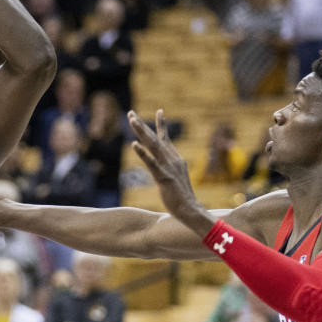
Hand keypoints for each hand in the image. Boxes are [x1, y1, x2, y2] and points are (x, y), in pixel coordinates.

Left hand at [128, 109, 214, 235]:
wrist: (190, 210)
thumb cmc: (181, 197)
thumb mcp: (175, 177)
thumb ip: (169, 168)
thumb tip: (164, 165)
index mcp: (175, 159)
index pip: (166, 139)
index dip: (161, 125)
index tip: (160, 110)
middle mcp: (173, 159)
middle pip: (155, 138)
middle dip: (142, 125)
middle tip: (131, 112)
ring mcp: (168, 168)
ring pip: (153, 145)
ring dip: (141, 132)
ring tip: (132, 120)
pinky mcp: (164, 178)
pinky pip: (152, 164)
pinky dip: (143, 153)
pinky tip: (134, 145)